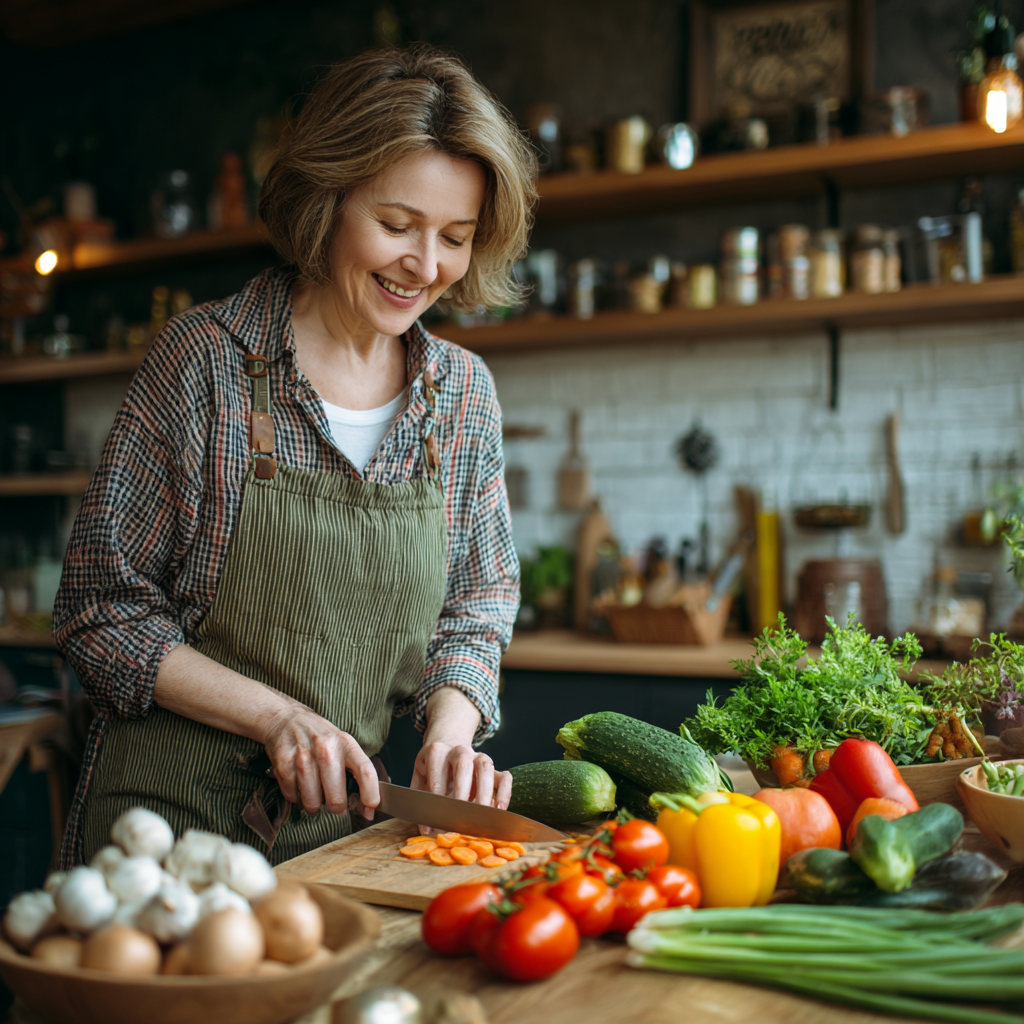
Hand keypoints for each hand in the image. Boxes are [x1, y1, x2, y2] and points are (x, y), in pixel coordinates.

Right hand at [261, 706, 379, 818]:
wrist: (286, 720)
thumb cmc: (320, 737)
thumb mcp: (343, 744)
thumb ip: (355, 770)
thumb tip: (366, 805)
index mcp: (346, 744)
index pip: (366, 772)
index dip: (370, 796)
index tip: (369, 810)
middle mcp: (326, 750)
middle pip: (336, 798)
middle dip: (337, 808)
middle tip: (334, 803)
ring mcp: (303, 758)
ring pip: (313, 802)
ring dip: (314, 804)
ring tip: (314, 791)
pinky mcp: (284, 765)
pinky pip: (293, 798)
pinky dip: (296, 798)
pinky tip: (299, 784)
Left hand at [412, 741, 512, 809]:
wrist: (447, 746)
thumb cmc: (432, 768)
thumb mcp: (420, 777)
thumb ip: (421, 800)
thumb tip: (426, 829)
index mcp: (437, 752)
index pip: (438, 773)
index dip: (438, 797)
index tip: (438, 818)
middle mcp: (459, 751)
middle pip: (463, 765)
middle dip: (463, 791)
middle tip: (461, 815)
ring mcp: (478, 757)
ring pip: (485, 768)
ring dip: (485, 792)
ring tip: (482, 814)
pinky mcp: (493, 768)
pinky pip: (504, 777)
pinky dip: (504, 793)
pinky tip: (499, 809)